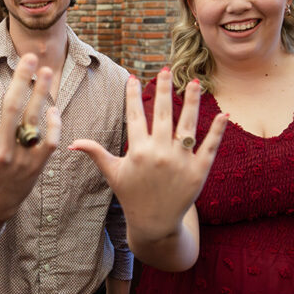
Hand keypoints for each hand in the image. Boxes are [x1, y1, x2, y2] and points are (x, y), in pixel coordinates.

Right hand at [0, 54, 60, 235]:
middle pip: (11, 108)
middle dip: (21, 80)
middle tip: (30, 56)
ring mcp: (20, 158)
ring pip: (33, 120)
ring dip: (42, 94)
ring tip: (48, 71)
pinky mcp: (36, 165)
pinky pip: (49, 141)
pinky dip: (53, 124)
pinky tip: (52, 108)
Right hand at [70, 69, 226, 242]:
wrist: (155, 224)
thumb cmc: (131, 196)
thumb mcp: (112, 173)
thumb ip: (95, 153)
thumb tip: (71, 144)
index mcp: (138, 150)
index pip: (135, 115)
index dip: (133, 95)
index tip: (133, 77)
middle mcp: (159, 153)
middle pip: (163, 113)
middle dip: (164, 89)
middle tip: (167, 69)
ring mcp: (181, 161)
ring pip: (187, 125)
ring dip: (192, 102)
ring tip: (195, 82)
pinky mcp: (199, 171)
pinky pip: (209, 146)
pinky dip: (217, 130)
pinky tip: (223, 114)